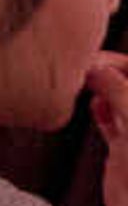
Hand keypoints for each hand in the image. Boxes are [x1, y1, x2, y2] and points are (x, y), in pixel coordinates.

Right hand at [89, 57, 127, 205]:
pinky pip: (110, 118)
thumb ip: (116, 88)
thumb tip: (94, 66)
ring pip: (120, 98)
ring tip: (83, 85)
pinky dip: (101, 109)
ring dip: (103, 89)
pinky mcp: (124, 146)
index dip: (120, 63)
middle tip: (82, 69)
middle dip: (109, 73)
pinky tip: (93, 106)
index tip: (93, 59)